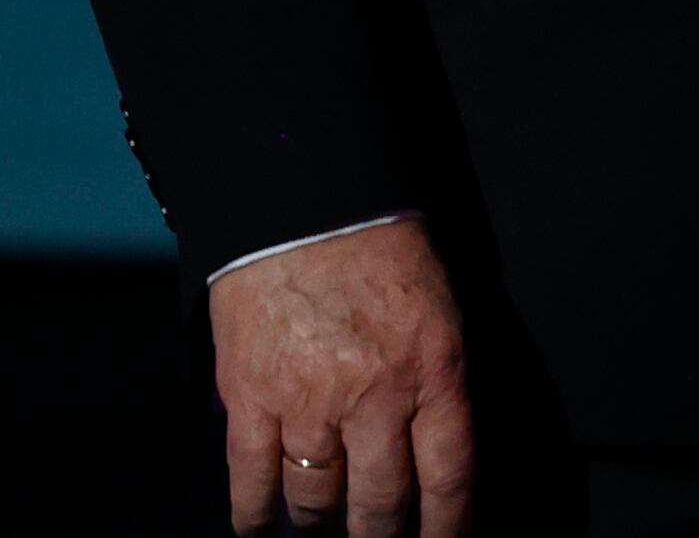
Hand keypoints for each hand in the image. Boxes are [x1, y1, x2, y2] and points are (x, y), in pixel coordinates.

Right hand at [208, 218, 474, 537]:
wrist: (299, 194)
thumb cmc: (376, 245)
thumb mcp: (437, 310)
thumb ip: (438, 384)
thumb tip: (431, 456)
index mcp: (433, 370)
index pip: (449, 479)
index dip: (447, 529)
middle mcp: (375, 396)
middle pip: (380, 503)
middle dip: (379, 534)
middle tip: (376, 537)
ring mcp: (307, 400)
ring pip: (316, 501)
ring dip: (320, 523)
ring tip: (320, 524)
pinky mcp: (249, 394)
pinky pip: (252, 477)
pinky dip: (255, 514)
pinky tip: (260, 527)